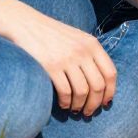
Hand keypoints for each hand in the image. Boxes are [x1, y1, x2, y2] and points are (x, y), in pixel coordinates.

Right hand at [0, 4, 117, 115]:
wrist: (27, 25)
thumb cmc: (53, 35)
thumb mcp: (78, 38)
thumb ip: (91, 55)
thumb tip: (102, 84)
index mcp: (92, 44)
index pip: (110, 73)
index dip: (110, 92)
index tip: (105, 103)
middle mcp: (82, 51)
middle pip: (98, 86)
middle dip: (95, 104)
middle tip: (89, 112)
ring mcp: (67, 59)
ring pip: (82, 92)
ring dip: (80, 106)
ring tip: (76, 110)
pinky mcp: (51, 67)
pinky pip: (65, 92)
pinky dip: (66, 103)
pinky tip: (63, 105)